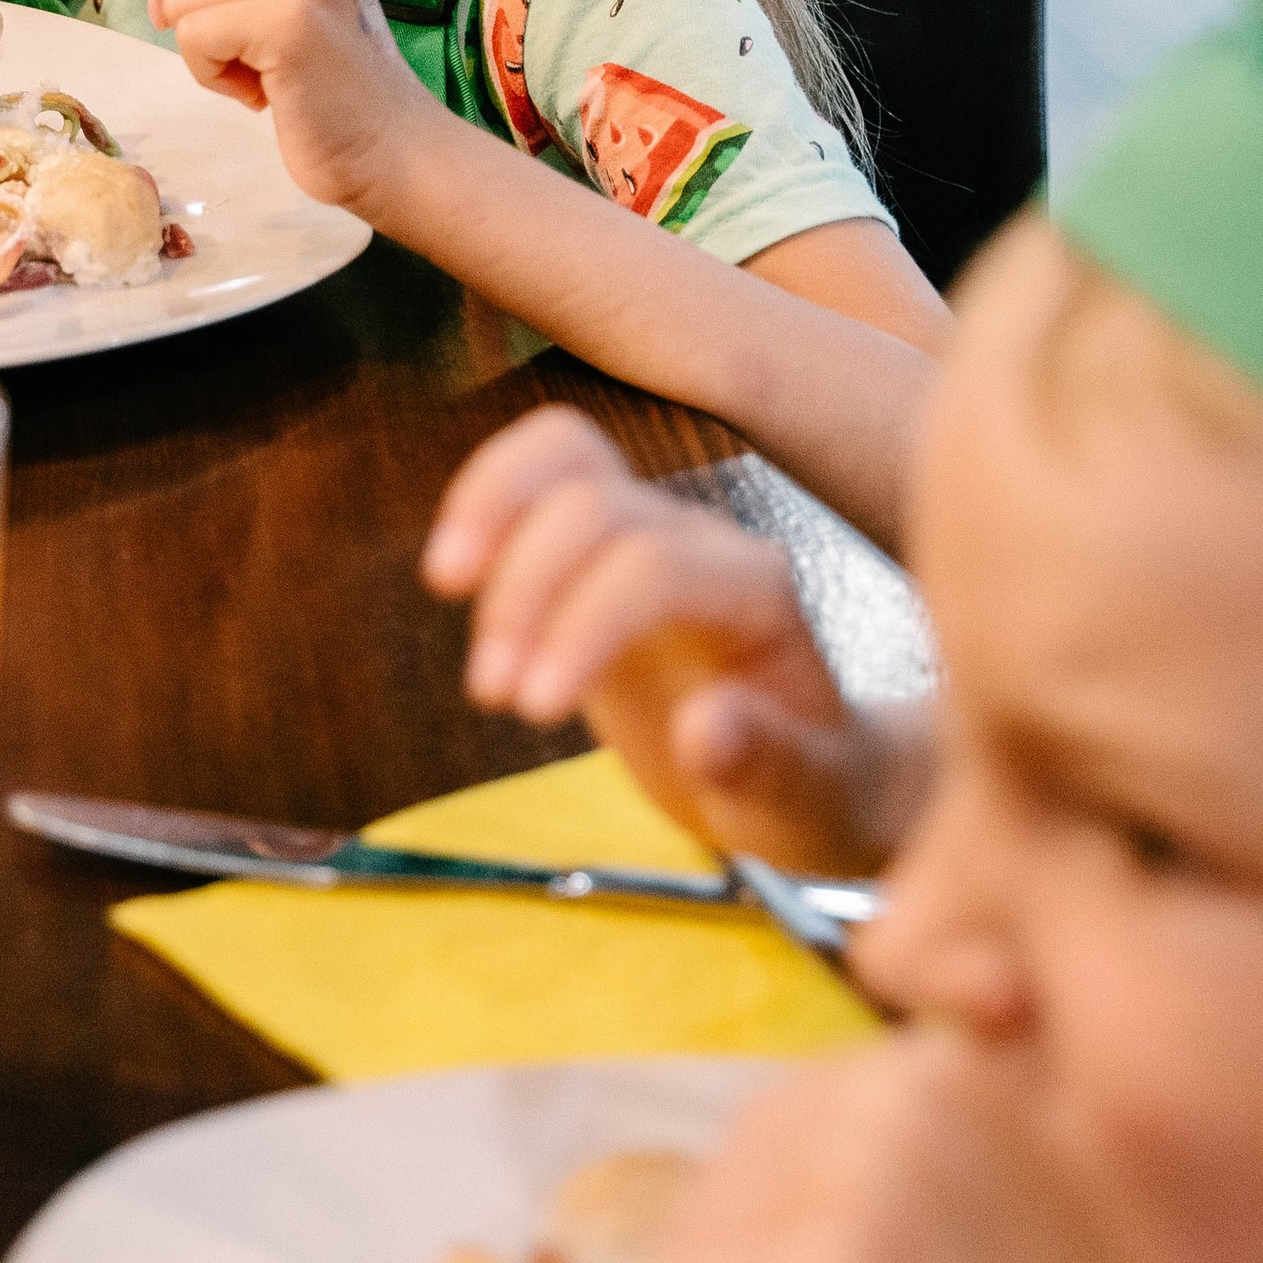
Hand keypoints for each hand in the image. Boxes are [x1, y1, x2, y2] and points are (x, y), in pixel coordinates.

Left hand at [143, 0, 442, 207]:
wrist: (390, 149)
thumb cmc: (329, 83)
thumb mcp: (275, 2)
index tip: (195, 14)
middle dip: (186, 13)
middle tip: (239, 56)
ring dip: (203, 51)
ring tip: (260, 75)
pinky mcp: (287, 21)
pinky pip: (194, 35)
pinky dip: (211, 76)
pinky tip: (261, 94)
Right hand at [421, 407, 908, 871]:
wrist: (818, 770)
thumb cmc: (817, 792)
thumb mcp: (811, 808)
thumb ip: (769, 768)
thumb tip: (704, 728)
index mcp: (760, 596)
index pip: (655, 567)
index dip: (581, 623)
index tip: (532, 711)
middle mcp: (705, 545)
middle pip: (596, 503)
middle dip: (526, 586)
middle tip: (490, 690)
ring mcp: (650, 535)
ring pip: (563, 454)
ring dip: (490, 508)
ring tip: (444, 584)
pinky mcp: (599, 551)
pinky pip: (537, 479)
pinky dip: (484, 503)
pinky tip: (455, 576)